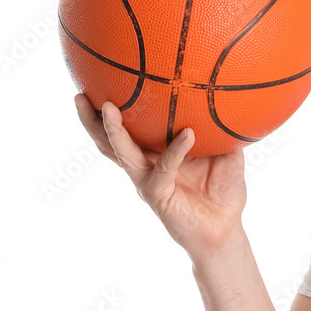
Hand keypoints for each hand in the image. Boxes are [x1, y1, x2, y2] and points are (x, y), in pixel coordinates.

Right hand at [75, 93, 246, 261]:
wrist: (226, 228)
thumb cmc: (223, 190)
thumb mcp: (226, 153)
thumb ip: (222, 129)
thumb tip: (230, 98)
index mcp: (155, 153)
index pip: (127, 129)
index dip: (110, 111)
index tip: (99, 82)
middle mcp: (145, 165)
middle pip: (108, 141)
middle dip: (92, 119)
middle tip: (80, 94)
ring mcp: (147, 180)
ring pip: (122, 153)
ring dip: (113, 131)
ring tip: (107, 109)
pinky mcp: (158, 195)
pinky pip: (163, 169)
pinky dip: (175, 150)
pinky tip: (188, 134)